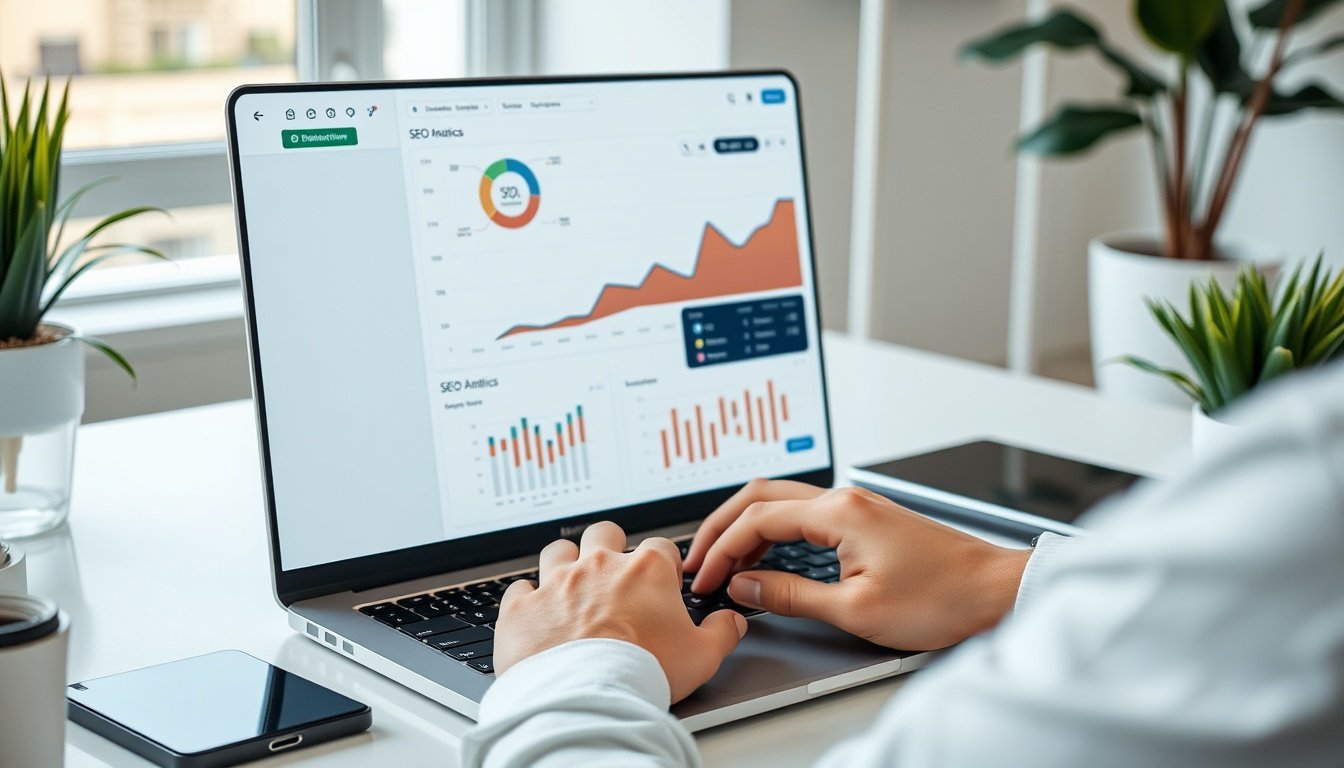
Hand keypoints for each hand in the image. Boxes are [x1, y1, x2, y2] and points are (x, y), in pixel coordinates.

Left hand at [494, 521, 747, 702]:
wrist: (587, 697)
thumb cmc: (644, 673)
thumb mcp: (702, 656)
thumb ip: (722, 632)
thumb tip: (731, 622)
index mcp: (645, 570)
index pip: (659, 548)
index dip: (662, 567)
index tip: (661, 587)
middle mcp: (599, 566)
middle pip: (605, 534)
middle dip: (609, 548)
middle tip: (614, 577)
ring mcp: (556, 583)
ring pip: (558, 551)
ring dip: (564, 564)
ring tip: (571, 587)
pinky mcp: (522, 607)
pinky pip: (518, 589)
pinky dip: (527, 600)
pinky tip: (535, 616)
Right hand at [685, 480, 1031, 650]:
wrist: (996, 592)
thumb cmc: (941, 599)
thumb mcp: (855, 608)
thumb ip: (790, 595)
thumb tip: (744, 587)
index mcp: (839, 512)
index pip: (758, 519)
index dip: (722, 550)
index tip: (704, 578)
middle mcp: (845, 499)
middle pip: (762, 496)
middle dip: (723, 527)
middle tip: (699, 562)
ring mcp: (858, 506)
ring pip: (783, 502)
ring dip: (748, 528)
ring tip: (725, 562)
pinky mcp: (868, 520)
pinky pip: (805, 515)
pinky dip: (775, 532)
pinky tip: (767, 557)